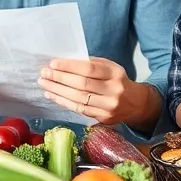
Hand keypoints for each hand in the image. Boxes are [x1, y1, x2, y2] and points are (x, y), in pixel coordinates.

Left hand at [39, 58, 158, 128]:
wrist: (136, 103)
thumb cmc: (117, 81)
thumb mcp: (110, 68)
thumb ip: (91, 64)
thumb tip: (64, 63)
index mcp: (115, 73)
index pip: (89, 69)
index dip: (69, 66)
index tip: (53, 63)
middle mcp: (113, 90)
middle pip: (82, 84)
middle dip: (60, 78)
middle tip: (44, 73)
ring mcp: (108, 106)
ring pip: (78, 98)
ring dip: (58, 91)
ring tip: (44, 84)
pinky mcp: (103, 118)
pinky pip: (79, 109)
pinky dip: (63, 102)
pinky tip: (52, 96)